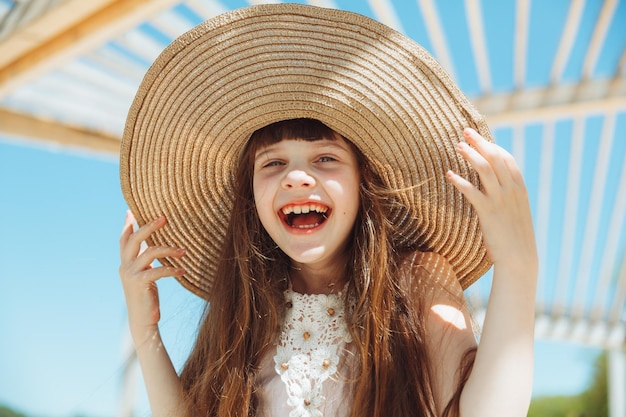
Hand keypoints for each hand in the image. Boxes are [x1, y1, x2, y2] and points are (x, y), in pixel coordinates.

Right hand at [119, 211, 184, 342]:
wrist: (142, 321)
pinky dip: (172, 269)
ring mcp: (131, 274)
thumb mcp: (144, 276)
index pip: (124, 239)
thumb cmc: (146, 297)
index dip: (127, 224)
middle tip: (164, 217)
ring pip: (149, 252)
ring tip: (184, 251)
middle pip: (134, 239)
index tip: (131, 210)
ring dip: (169, 249)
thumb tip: (152, 248)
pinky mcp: (140, 284)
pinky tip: (183, 270)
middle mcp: (124, 266)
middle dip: (149, 226)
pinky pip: (157, 270)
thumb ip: (144, 262)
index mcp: (125, 263)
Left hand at [446, 128, 536, 269]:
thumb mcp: (516, 211)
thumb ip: (507, 196)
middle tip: (465, 132)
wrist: (520, 258)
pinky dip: (460, 181)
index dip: (492, 146)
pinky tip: (449, 174)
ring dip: (470, 155)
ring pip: (484, 170)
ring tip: (457, 146)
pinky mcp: (488, 212)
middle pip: (495, 158)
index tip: (479, 138)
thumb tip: (495, 185)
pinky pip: (472, 192)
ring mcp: (500, 200)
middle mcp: (512, 191)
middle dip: (480, 142)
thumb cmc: (514, 236)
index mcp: (520, 189)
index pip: (507, 159)